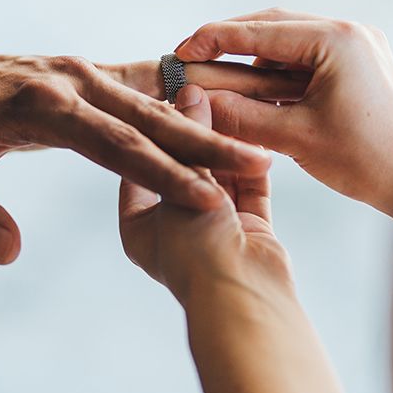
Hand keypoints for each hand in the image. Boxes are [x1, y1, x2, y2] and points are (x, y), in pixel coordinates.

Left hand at [0, 45, 303, 263]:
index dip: (162, 175)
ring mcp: (81, 69)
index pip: (112, 144)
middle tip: (259, 165)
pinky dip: (179, 95)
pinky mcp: (87, 69)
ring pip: (152, 98)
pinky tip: (217, 105)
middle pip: (146, 116)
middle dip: (203, 144)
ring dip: (201, 121)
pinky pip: (141, 81)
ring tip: (252, 140)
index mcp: (39, 104)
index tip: (209, 202)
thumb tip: (10, 251)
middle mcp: (70, 79)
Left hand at [119, 84, 352, 392]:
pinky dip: (251, 165)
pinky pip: (248, 188)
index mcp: (139, 224)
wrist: (244, 303)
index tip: (160, 94)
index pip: (139, 163)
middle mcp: (173, 226)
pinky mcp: (250, 229)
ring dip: (222, 143)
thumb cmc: (194, 253)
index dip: (149, 127)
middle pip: (180, 166)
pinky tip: (254, 134)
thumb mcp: (179, 190)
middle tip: (200, 89)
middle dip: (192, 130)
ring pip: (216, 174)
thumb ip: (186, 143)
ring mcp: (213, 229)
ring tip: (229, 102)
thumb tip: (189, 94)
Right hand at [176, 8, 392, 219]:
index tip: (182, 50)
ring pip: (286, 39)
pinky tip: (257, 90)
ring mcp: (355, 44)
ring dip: (252, 56)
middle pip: (272, 24)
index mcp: (336, 41)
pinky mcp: (355, 61)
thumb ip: (239, 116)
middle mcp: (349, 32)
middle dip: (229, 41)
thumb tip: (196, 101)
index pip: (259, 31)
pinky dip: (274, 69)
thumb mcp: (292, 138)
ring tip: (223, 80)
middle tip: (194, 58)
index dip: (213, 39)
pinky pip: (303, 54)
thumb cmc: (365, 161)